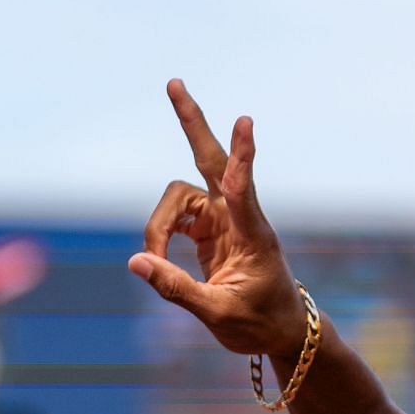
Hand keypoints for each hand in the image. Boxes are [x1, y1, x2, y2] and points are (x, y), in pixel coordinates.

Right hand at [127, 79, 305, 356]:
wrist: (279, 330)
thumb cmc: (259, 324)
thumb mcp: (218, 314)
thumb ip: (176, 289)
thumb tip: (135, 261)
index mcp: (253, 234)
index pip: (243, 188)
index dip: (242, 156)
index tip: (245, 120)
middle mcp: (238, 216)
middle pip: (210, 159)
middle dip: (191, 123)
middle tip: (174, 83)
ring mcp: (222, 217)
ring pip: (176, 197)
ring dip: (157, 226)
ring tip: (152, 262)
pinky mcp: (209, 227)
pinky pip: (173, 217)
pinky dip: (158, 234)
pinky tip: (156, 257)